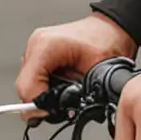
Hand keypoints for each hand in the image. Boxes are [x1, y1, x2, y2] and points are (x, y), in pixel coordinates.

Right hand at [16, 13, 136, 103]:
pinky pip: (35, 78)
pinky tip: (64, 82)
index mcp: (46, 46)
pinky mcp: (38, 53)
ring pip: (29, 86)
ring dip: (47, 94)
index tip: (57, 110)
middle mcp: (35, 45)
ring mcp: (34, 48)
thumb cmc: (110, 40)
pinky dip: (48, 86)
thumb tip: (61, 112)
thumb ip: (79, 94)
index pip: (27, 89)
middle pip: (25, 89)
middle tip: (67, 101)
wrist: (114, 27)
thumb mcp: (99, 71)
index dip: (40, 106)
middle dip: (45, 101)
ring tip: (69, 87)